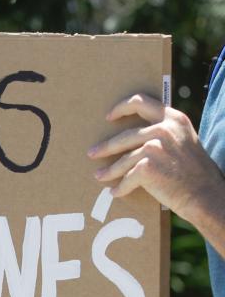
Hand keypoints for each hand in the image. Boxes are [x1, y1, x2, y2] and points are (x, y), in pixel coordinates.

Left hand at [89, 93, 224, 223]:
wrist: (204, 194)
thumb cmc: (194, 171)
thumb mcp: (183, 140)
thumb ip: (164, 131)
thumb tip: (136, 135)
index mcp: (173, 118)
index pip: (141, 102)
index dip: (121, 107)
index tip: (109, 117)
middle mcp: (163, 129)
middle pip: (124, 136)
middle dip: (106, 147)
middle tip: (93, 153)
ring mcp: (154, 147)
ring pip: (123, 160)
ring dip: (109, 171)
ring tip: (100, 176)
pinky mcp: (147, 167)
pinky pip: (126, 178)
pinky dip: (120, 188)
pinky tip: (115, 192)